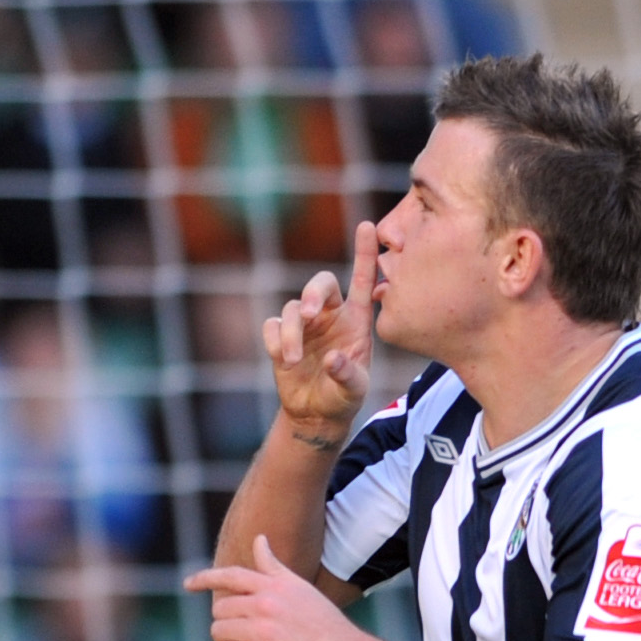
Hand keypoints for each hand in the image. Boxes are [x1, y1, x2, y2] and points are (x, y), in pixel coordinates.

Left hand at [189, 535, 382, 640]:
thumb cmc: (323, 625)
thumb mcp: (299, 588)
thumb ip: (273, 567)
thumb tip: (260, 539)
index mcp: (274, 586)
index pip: (230, 576)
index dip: (204, 579)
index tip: (188, 585)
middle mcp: (266, 605)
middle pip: (219, 610)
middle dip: (228, 624)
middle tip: (249, 637)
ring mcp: (264, 632)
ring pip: (219, 634)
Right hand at [265, 216, 383, 450]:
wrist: (316, 414)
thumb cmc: (344, 397)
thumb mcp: (355, 391)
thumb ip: (348, 375)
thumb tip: (333, 359)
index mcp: (356, 320)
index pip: (362, 280)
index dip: (364, 254)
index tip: (368, 227)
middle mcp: (330, 315)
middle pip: (320, 284)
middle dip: (312, 293)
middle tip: (308, 314)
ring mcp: (304, 324)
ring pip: (291, 309)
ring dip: (291, 333)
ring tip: (294, 360)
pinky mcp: (280, 337)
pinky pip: (272, 326)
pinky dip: (275, 340)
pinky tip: (283, 359)